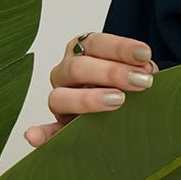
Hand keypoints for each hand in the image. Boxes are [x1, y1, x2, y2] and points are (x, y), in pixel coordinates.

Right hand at [23, 31, 159, 147]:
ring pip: (59, 96)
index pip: (96, 43)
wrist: (128, 109)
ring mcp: (60, 99)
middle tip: (141, 81)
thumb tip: (146, 71)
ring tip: (118, 101)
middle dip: (111, 72)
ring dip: (88, 99)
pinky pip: (47, 131)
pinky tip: (34, 137)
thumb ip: (140, 69)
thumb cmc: (132, 83)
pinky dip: (41, 134)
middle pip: (77, 68)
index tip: (144, 54)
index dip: (120, 47)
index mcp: (84, 51)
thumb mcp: (137, 71)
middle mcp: (67, 72)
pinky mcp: (60, 126)